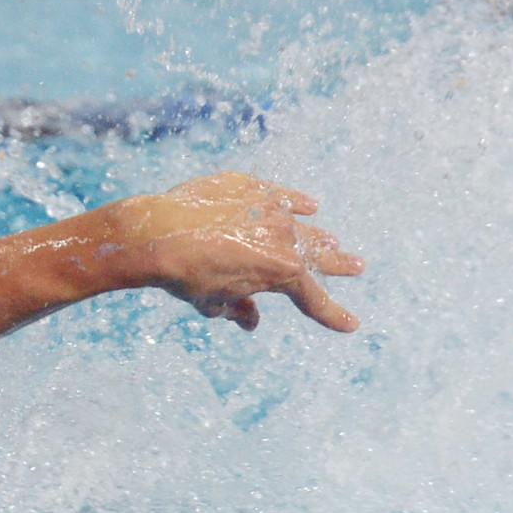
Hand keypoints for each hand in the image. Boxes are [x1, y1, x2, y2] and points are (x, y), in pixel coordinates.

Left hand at [116, 171, 365, 331]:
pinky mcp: (248, 187)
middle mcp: (284, 237)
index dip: (331, 315)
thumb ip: (238, 310)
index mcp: (282, 272)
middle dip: (338, 264)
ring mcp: (268, 208)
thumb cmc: (183, 275)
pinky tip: (308, 205)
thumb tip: (251, 321)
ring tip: (331, 241)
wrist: (156, 235)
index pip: (313, 300)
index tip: (350, 325)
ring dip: (315, 235)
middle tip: (356, 267)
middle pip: (319, 255)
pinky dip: (293, 201)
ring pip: (300, 224)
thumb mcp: (213, 303)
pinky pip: (278, 195)